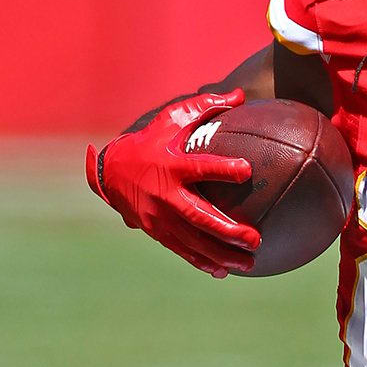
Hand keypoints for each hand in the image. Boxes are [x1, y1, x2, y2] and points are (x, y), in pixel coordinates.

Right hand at [85, 89, 259, 277]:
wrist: (111, 171)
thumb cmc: (151, 140)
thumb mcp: (173, 119)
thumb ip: (207, 106)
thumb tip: (241, 95)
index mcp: (171, 165)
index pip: (200, 167)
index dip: (223, 168)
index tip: (248, 169)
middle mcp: (165, 195)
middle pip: (199, 217)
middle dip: (227, 230)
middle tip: (255, 238)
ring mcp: (159, 217)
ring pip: (193, 241)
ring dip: (222, 254)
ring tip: (250, 262)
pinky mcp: (156, 232)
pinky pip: (182, 250)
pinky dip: (202, 262)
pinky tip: (224, 271)